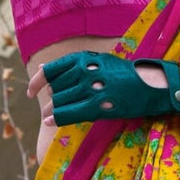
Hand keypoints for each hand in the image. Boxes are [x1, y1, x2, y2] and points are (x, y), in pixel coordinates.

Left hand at [28, 52, 179, 126]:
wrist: (149, 84)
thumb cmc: (122, 74)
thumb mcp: (96, 61)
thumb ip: (70, 65)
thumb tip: (41, 67)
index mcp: (83, 58)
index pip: (52, 70)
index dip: (37, 82)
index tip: (31, 92)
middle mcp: (85, 72)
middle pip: (56, 89)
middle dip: (50, 101)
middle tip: (47, 110)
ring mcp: (92, 89)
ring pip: (60, 102)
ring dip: (52, 111)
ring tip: (49, 116)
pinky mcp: (99, 106)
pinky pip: (70, 113)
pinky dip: (57, 118)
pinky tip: (50, 121)